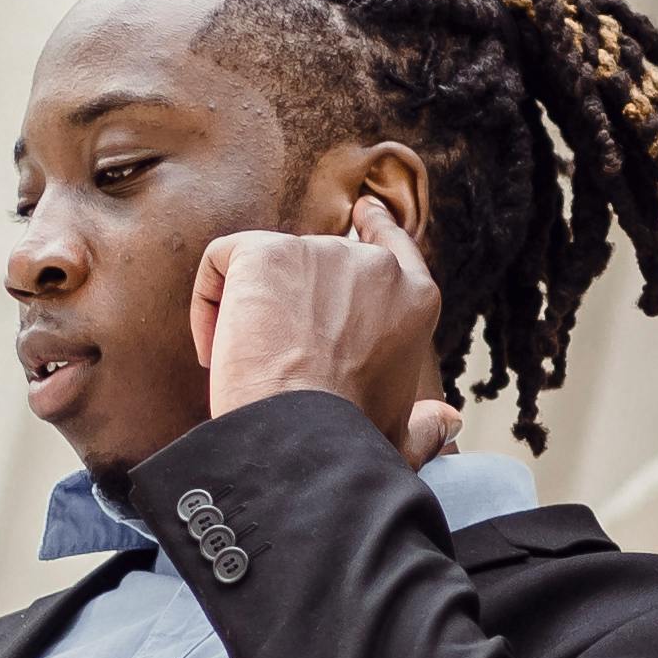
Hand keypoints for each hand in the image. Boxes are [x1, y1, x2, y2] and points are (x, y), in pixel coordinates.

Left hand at [190, 197, 458, 460]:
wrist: (298, 437)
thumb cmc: (348, 442)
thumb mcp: (399, 435)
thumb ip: (425, 425)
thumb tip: (448, 423)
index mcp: (414, 300)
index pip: (395, 246)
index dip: (378, 228)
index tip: (364, 215)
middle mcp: (373, 265)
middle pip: (320, 260)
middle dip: (294, 302)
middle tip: (279, 358)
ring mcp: (318, 252)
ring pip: (269, 268)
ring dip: (250, 311)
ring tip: (248, 368)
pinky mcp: (264, 253)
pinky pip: (222, 263)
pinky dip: (208, 303)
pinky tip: (215, 352)